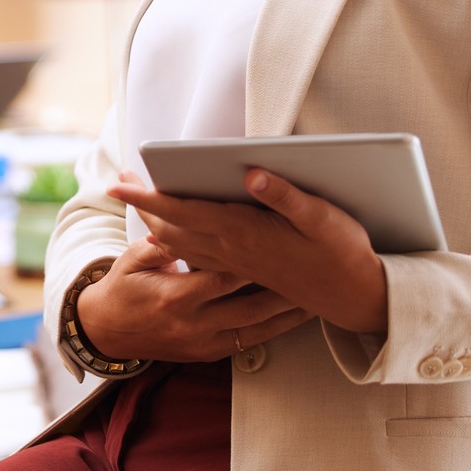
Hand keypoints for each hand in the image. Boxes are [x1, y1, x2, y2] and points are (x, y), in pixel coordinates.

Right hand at [75, 237, 310, 364]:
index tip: (278, 247)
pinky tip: (295, 318)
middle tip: (313, 274)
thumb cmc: (123, 287)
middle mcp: (193, 324)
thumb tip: (177, 226)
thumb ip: (159, 244)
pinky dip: (274, 330)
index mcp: (175, 297)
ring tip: (317, 298)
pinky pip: (249, 343)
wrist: (107, 331)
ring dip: (286, 315)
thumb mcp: (132, 259)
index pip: (221, 277)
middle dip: (281, 291)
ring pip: (256, 330)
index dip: (251, 263)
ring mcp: (203, 343)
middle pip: (248, 307)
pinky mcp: (208, 354)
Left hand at [109, 170, 389, 334]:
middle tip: (117, 182)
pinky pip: (196, 257)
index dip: (148, 195)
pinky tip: (170, 235)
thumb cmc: (342, 251)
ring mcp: (234, 263)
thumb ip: (285, 195)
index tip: (118, 184)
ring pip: (180, 243)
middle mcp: (230, 251)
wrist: (354, 297)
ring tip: (139, 200)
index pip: (183, 210)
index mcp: (242, 232)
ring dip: (155, 221)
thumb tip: (251, 173)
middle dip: (143, 203)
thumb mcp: (322, 217)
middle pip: (171, 226)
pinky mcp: (242, 270)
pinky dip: (176, 242)